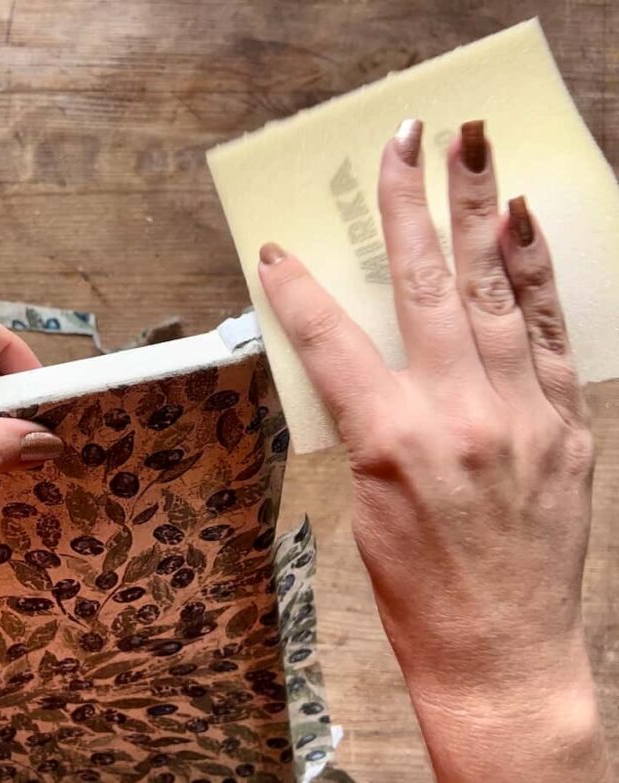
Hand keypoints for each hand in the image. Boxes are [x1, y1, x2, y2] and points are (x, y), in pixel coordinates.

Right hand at [258, 121, 609, 781]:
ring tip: (469, 150)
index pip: (332, 342)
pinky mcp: (566, 426)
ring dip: (478, 213)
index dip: (298, 291)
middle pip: (426, 287)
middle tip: (402, 142)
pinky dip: (536, 274)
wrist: (501, 654)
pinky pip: (548, 332)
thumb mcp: (365, 502)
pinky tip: (523, 224)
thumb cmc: (416, 591)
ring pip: (494, 291)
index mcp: (392, 441)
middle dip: (407, 205)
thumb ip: (366, 419)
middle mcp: (461, 415)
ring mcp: (523, 415)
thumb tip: (361, 361)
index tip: (279, 252)